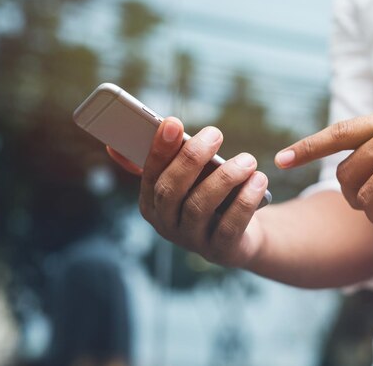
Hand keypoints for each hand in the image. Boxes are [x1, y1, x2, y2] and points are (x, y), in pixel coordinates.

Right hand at [108, 117, 268, 266]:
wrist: (238, 238)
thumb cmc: (207, 197)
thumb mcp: (186, 180)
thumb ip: (161, 161)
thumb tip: (113, 147)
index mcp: (151, 203)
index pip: (150, 174)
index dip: (160, 148)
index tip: (173, 122)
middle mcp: (166, 225)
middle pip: (171, 190)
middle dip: (192, 158)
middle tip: (215, 133)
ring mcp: (192, 241)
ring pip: (201, 206)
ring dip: (225, 178)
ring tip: (247, 159)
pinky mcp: (220, 251)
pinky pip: (231, 225)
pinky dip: (246, 200)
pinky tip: (259, 179)